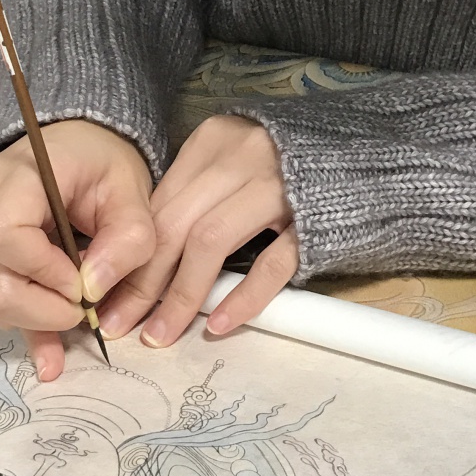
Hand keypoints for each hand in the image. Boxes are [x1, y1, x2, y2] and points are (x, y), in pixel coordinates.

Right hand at [0, 121, 153, 382]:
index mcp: (15, 177)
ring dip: (41, 322)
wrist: (78, 147)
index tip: (82, 282)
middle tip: (87, 308)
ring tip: (81, 325)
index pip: (3, 235)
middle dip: (43, 308)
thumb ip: (125, 238)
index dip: (42, 270)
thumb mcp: (130, 191)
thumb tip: (92, 291)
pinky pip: (5, 300)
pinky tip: (52, 363)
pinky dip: (31, 332)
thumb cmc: (104, 162)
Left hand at [96, 115, 298, 349]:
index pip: (158, 205)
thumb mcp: (234, 162)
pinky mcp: (313, 219)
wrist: (369, 154)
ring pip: (211, 242)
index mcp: (215, 141)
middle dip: (142, 283)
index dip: (129, 256)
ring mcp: (279, 186)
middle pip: (174, 225)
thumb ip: (195, 196)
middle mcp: (241, 156)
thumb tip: (147, 255)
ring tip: (161, 334)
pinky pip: (272, 264)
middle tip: (120, 324)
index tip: (106, 294)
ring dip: (181, 295)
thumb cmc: (291, 165)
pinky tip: (218, 324)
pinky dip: (242, 296)